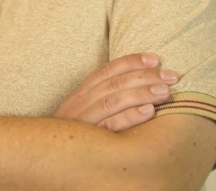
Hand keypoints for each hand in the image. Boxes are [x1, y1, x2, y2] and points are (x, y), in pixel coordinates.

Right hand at [54, 53, 177, 131]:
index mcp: (82, 93)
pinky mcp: (86, 140)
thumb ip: (102, 98)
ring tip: (165, 91)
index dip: (131, 61)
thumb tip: (136, 87)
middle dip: (145, 76)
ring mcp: (83, 120)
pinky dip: (130, 116)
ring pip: (113, 100)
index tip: (155, 58)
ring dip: (142, 93)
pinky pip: (110, 126)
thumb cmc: (73, 134)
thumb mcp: (83, 111)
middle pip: (115, 82)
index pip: (107, 70)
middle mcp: (81, 102)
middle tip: (172, 76)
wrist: (43, 156)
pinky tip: (149, 111)